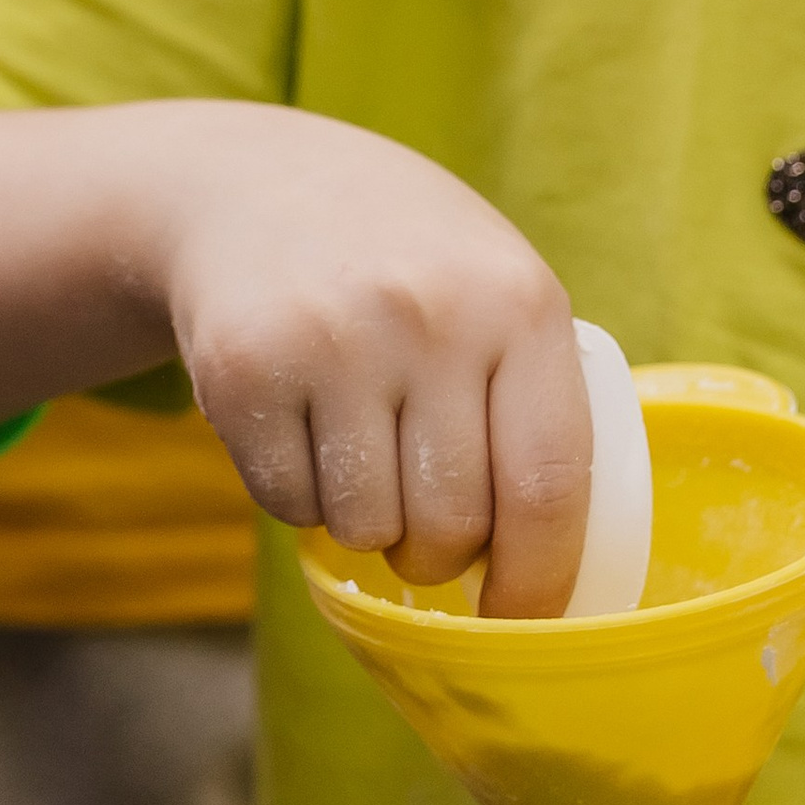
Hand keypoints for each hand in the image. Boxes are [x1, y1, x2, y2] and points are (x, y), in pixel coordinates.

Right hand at [144, 112, 590, 612]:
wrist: (263, 185)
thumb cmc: (411, 263)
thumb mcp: (500, 290)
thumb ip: (536, 401)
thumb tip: (560, 567)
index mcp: (519, 304)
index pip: (549, 485)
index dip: (541, 578)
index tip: (525, 618)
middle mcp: (430, 317)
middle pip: (452, 527)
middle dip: (440, 555)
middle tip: (427, 519)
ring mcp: (331, 341)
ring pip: (365, 528)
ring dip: (367, 522)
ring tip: (364, 447)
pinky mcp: (244, 371)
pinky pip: (287, 505)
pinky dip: (300, 494)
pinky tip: (305, 422)